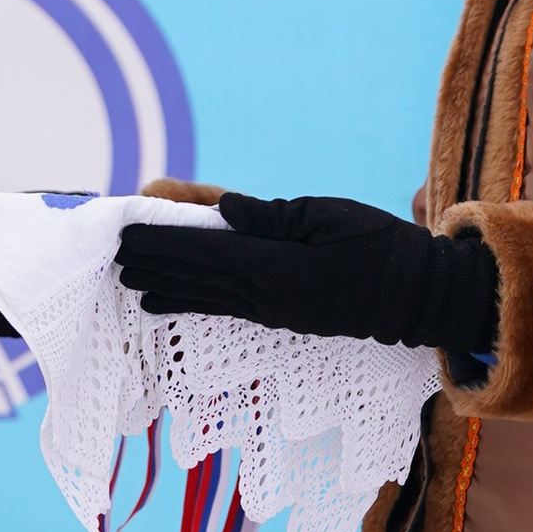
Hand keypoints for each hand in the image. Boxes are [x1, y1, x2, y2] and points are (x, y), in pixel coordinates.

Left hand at [116, 194, 498, 356]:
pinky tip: (165, 303)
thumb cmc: (382, 246)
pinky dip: (189, 302)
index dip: (163, 241)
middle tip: (112, 253)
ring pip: (205, 296)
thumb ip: (274, 216)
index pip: (206, 252)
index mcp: (278, 268)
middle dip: (153, 263)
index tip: (127, 231)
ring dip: (164, 286)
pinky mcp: (279, 318)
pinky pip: (223, 308)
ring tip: (126, 279)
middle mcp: (266, 298)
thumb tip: (227, 212)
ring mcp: (271, 313)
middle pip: (196, 277)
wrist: (420, 297)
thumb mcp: (331, 216)